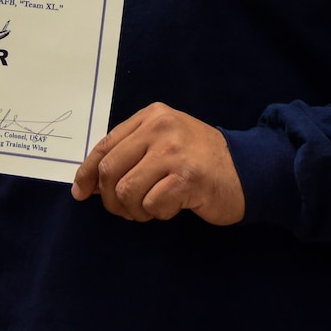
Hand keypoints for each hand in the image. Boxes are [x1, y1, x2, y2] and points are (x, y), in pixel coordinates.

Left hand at [70, 102, 244, 224]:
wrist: (248, 169)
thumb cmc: (200, 160)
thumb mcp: (163, 143)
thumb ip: (130, 154)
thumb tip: (87, 183)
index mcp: (152, 116)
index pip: (105, 145)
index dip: (87, 172)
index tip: (81, 193)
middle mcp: (161, 128)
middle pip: (111, 171)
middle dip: (111, 199)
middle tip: (127, 209)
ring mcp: (175, 152)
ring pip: (127, 192)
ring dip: (134, 210)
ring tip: (151, 208)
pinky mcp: (187, 178)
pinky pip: (151, 205)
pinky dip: (157, 214)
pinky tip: (172, 207)